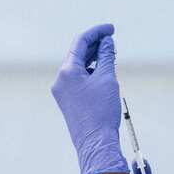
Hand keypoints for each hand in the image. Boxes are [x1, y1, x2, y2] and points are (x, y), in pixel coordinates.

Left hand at [50, 23, 126, 173]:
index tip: (111, 29)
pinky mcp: (69, 102)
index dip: (97, 33)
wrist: (96, 143)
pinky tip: (104, 74)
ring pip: (79, 69)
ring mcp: (63, 92)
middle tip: (112, 41)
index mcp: (67, 71)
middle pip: (78, 55)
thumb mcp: (107, 80)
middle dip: (96, 46)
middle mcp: (61, 80)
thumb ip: (107, 57)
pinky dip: (92, 74)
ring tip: (111, 56)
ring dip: (94, 60)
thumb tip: (107, 43)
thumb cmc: (101, 112)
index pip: (81, 42)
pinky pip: (79, 81)